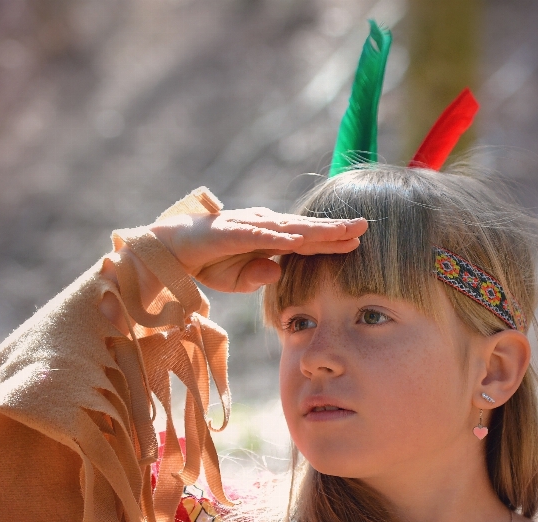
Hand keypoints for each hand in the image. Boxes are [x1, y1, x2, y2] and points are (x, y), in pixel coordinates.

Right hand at [147, 208, 366, 292]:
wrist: (172, 250)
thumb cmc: (208, 262)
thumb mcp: (237, 280)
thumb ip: (259, 277)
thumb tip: (278, 272)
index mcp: (269, 239)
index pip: (307, 241)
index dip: (331, 241)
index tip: (358, 242)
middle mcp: (264, 228)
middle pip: (305, 230)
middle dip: (335, 229)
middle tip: (365, 225)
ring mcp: (248, 228)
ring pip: (289, 228)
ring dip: (316, 230)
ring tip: (341, 231)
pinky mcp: (231, 232)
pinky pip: (258, 236)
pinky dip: (278, 238)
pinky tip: (299, 240)